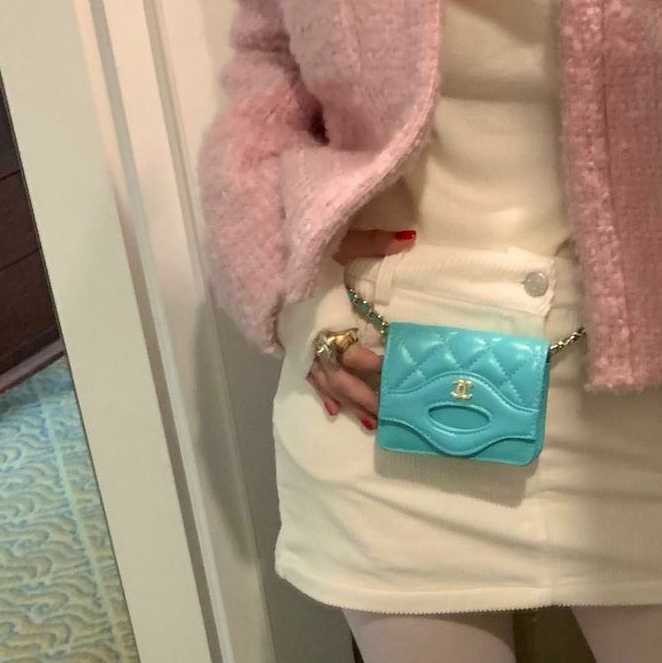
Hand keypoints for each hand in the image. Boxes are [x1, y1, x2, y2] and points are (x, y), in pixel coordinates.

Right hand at [306, 225, 410, 428]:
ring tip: (372, 424)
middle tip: (389, 414)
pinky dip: (323, 394)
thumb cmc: (297, 245)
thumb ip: (371, 241)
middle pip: (339, 375)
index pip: (346, 349)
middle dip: (364, 396)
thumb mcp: (334, 239)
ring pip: (327, 381)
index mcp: (320, 313)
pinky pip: (309, 375)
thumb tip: (409, 238)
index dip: (368, 363)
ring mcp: (299, 343)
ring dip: (350, 402)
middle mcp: (308, 336)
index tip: (388, 370)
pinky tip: (335, 413)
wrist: (253, 249)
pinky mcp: (292, 344)